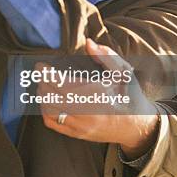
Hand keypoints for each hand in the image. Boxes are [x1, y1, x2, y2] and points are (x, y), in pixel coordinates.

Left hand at [37, 39, 159, 158]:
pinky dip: (44, 110)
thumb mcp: (123, 71)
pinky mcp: (77, 134)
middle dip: (42, 82)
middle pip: (51, 96)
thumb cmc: (128, 94)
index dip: (46, 74)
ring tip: (43, 84)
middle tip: (41, 73)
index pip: (61, 83)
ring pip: (49, 110)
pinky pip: (52, 123)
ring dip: (42, 95)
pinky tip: (46, 100)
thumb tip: (88, 42)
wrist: (136, 125)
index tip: (40, 66)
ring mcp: (80, 125)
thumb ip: (106, 55)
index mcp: (96, 94)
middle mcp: (86, 111)